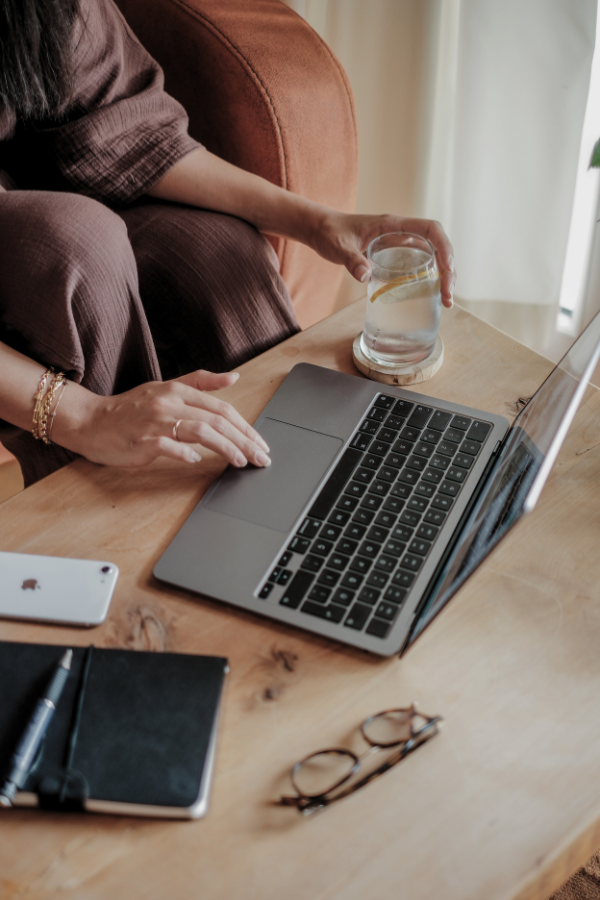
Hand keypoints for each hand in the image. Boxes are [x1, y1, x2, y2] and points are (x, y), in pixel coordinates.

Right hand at [69, 370, 270, 468]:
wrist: (90, 420)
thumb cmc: (130, 409)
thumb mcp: (166, 388)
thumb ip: (200, 382)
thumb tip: (234, 377)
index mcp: (177, 391)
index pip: (221, 408)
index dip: (245, 426)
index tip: (260, 443)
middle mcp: (169, 403)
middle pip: (216, 420)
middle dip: (244, 440)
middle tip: (261, 457)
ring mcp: (155, 422)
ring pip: (200, 432)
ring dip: (225, 448)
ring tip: (241, 461)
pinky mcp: (141, 441)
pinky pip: (168, 446)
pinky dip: (185, 453)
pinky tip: (198, 461)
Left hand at [310, 211, 455, 307]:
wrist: (321, 230)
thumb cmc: (330, 233)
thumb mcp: (339, 247)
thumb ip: (351, 260)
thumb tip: (365, 276)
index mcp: (393, 225)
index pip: (430, 229)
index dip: (444, 247)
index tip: (448, 269)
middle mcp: (401, 233)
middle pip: (438, 246)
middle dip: (448, 269)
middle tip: (447, 296)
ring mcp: (400, 244)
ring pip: (432, 256)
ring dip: (443, 276)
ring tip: (446, 301)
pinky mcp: (395, 255)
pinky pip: (419, 264)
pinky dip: (429, 279)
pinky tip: (432, 295)